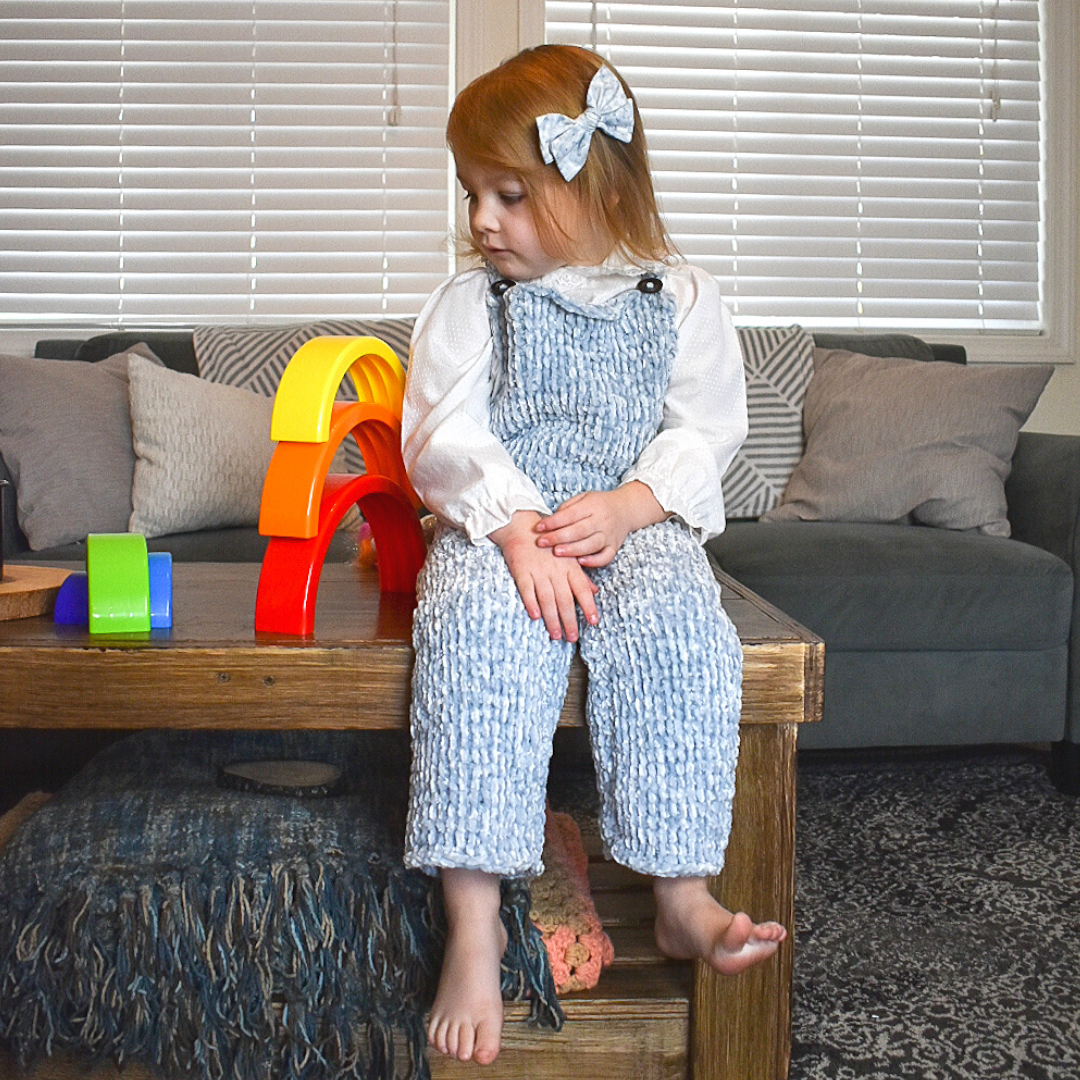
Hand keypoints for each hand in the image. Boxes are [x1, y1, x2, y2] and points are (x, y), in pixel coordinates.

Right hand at [490, 511, 599, 640]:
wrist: (522, 528)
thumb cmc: (548, 545)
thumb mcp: (568, 558)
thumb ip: (581, 576)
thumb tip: (594, 591)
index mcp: (569, 567)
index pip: (582, 589)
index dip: (588, 605)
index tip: (593, 621)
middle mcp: (556, 571)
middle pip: (564, 599)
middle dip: (569, 620)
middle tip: (572, 637)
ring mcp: (538, 571)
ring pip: (547, 599)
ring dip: (552, 618)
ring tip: (555, 635)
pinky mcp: (521, 571)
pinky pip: (526, 589)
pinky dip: (530, 602)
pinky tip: (535, 616)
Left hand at [534, 482, 669, 567]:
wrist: (626, 509)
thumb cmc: (600, 504)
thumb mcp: (584, 497)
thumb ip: (568, 508)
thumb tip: (551, 521)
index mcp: (592, 506)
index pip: (570, 514)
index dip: (553, 522)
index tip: (538, 527)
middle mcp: (602, 521)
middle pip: (579, 530)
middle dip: (558, 537)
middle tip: (542, 542)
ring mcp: (609, 535)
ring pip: (591, 545)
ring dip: (572, 550)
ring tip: (556, 552)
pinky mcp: (614, 547)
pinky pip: (605, 557)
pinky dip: (594, 561)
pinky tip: (580, 562)